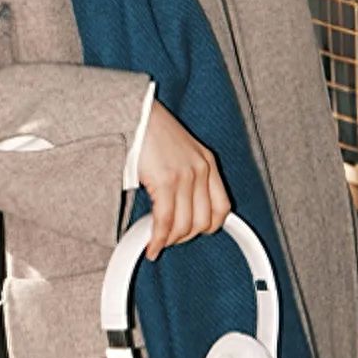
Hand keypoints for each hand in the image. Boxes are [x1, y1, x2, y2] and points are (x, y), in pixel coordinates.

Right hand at [138, 101, 231, 259]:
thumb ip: (186, 177)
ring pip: (184, 226)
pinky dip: (158, 239)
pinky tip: (151, 245)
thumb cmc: (152, 129)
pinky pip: (165, 221)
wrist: (136, 112)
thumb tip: (179, 208)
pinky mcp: (165, 181)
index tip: (193, 234)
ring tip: (157, 242)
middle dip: (185, 237)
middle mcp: (201, 170)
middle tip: (169, 239)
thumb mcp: (181, 152)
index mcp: (207, 162)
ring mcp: (185, 176)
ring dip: (170, 241)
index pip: (222, 208)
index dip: (208, 227)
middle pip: (203, 222)